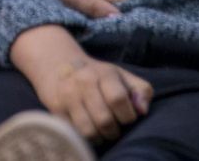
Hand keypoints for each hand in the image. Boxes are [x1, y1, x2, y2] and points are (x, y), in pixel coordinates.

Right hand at [12, 25, 151, 142]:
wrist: (57, 62)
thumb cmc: (97, 75)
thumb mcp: (122, 76)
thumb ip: (141, 91)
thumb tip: (142, 111)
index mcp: (104, 73)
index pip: (118, 99)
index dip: (127, 116)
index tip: (126, 118)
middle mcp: (84, 81)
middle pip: (104, 119)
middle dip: (114, 131)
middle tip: (114, 129)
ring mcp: (68, 94)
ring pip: (88, 130)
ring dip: (99, 137)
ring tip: (101, 132)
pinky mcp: (55, 107)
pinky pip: (74, 131)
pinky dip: (84, 136)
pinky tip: (87, 129)